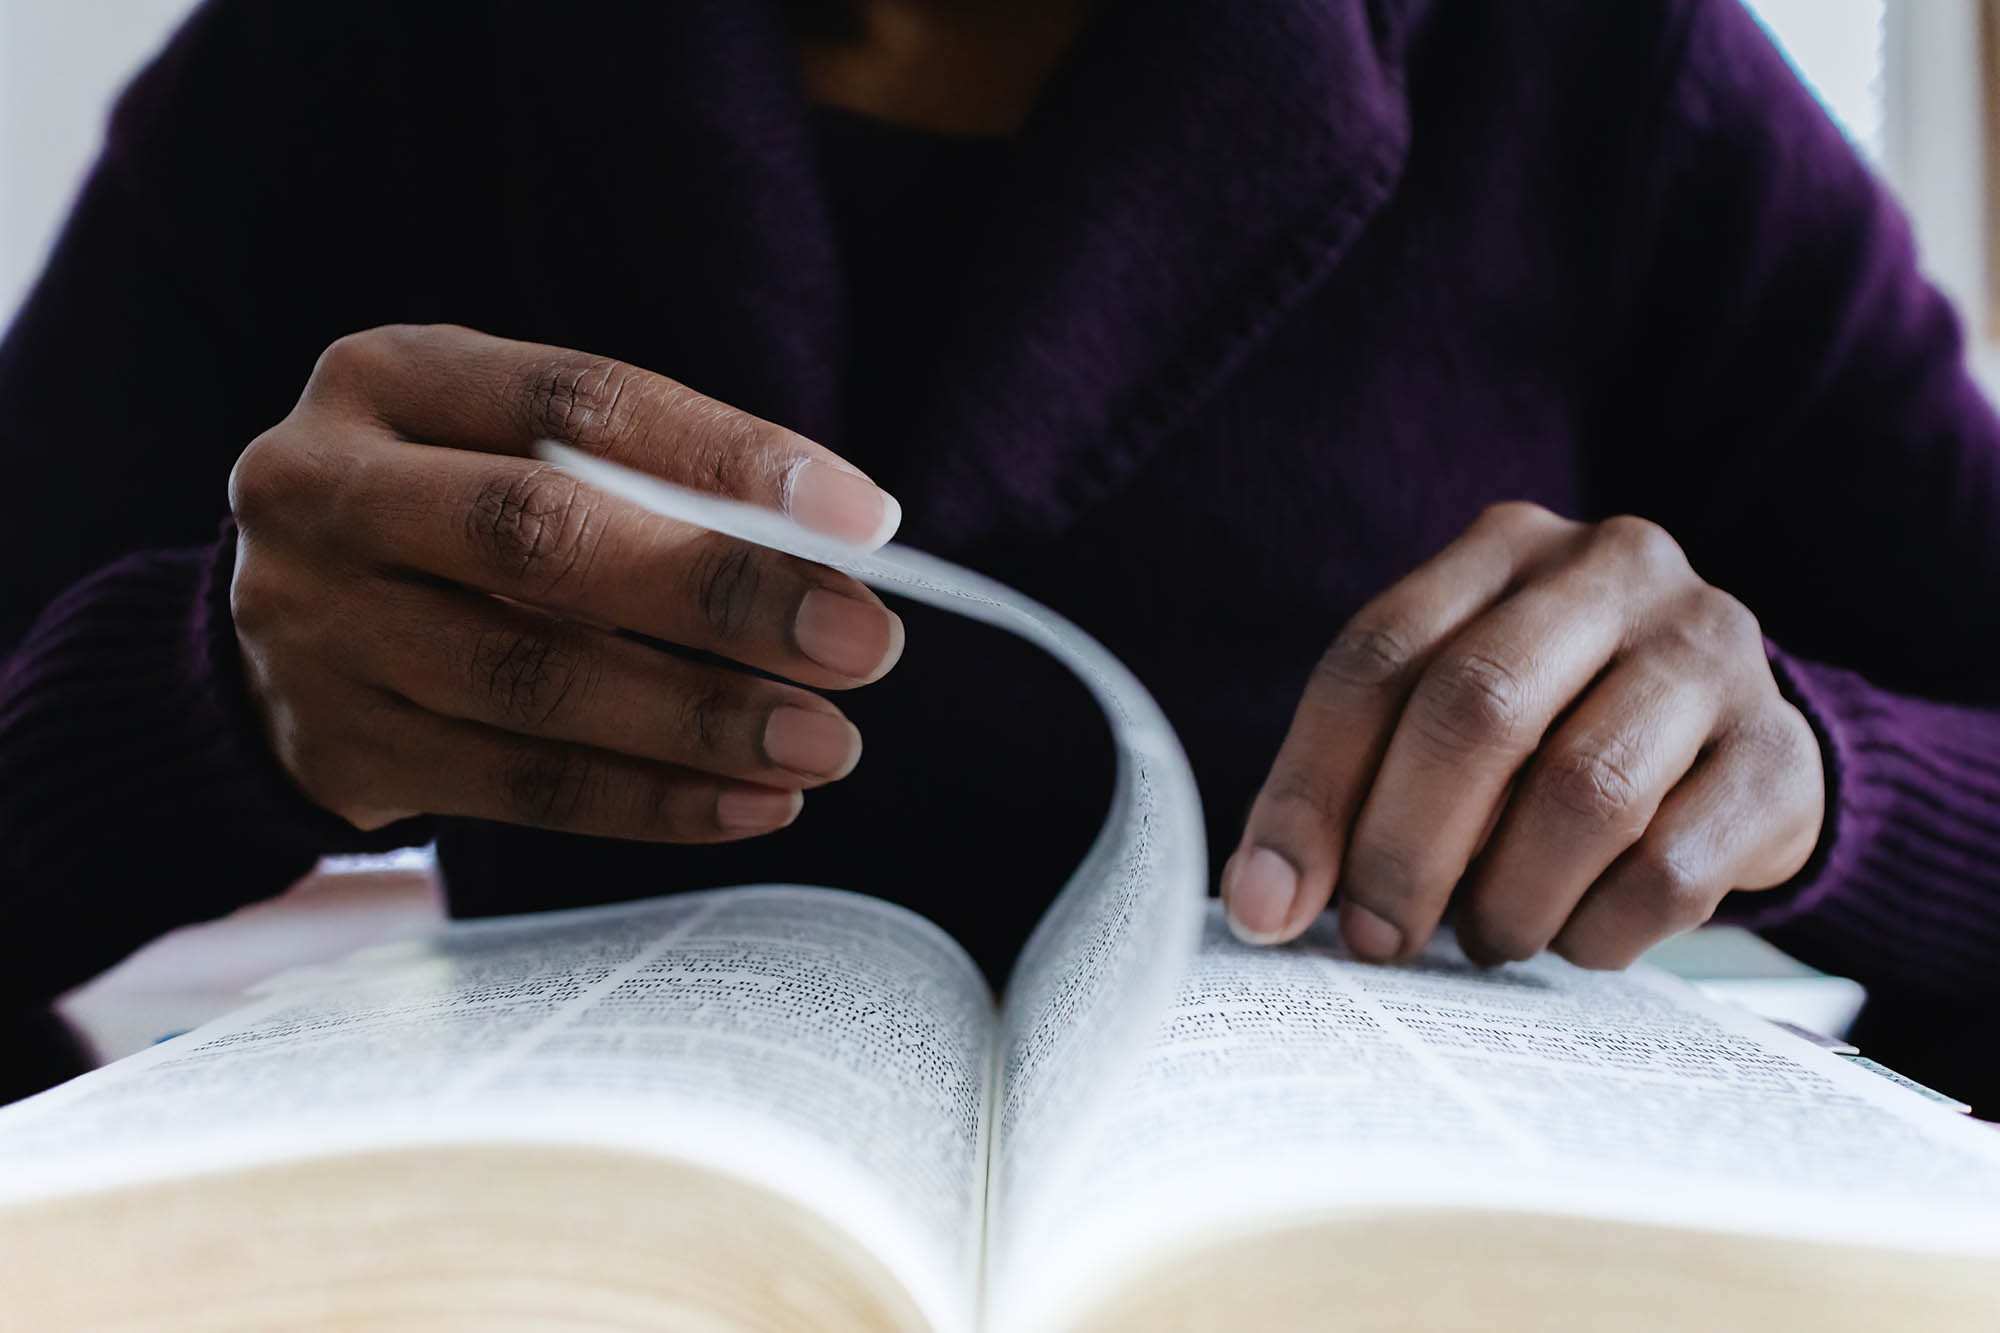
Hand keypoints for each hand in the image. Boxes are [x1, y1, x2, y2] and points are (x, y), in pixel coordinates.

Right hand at [229, 324, 903, 839]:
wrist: (284, 628)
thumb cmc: (453, 518)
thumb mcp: (510, 449)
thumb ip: (641, 479)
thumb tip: (836, 550)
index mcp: (390, 377)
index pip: (578, 401)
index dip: (727, 457)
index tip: (864, 519)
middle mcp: (325, 488)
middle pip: (543, 539)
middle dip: (722, 596)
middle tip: (861, 641)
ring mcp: (312, 624)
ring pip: (532, 680)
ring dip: (700, 721)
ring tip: (823, 744)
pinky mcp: (336, 745)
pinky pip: (516, 786)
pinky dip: (648, 802)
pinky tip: (751, 803)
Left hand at [1224, 502, 1823, 967]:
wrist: (1734, 747)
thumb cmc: (1551, 735)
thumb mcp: (1446, 726)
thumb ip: (1353, 788)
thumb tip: (1266, 904)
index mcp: (1504, 545)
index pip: (1378, 657)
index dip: (1311, 789)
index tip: (1271, 905)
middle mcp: (1613, 570)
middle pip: (1479, 709)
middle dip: (1404, 850)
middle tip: (1375, 940)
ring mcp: (1713, 652)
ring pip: (1582, 794)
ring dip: (1506, 901)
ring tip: (1483, 936)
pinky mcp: (1782, 756)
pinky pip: (1671, 870)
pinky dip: (1596, 930)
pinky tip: (1575, 936)